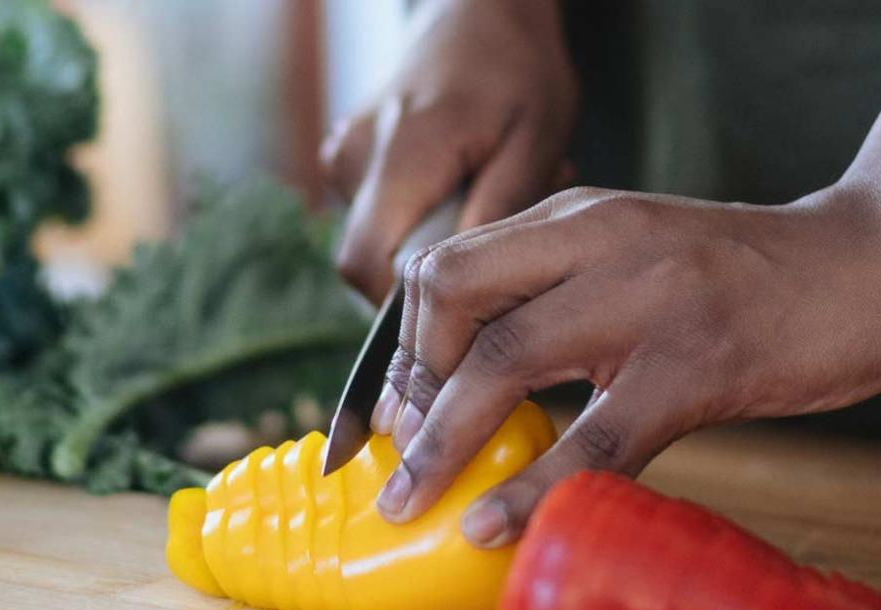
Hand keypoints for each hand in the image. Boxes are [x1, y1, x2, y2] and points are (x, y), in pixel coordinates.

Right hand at [320, 0, 576, 299]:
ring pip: (379, 238)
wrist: (482, 9)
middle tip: (496, 235)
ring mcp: (346, 154)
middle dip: (430, 272)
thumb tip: (471, 281)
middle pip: (367, 262)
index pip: (367, 267)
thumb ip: (499, 209)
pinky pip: (380, 213)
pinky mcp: (349, 156)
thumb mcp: (534, 139)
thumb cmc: (517, 67)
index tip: (466, 308)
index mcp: (403, 154)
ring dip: (434, 238)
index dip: (407, 307)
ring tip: (490, 192)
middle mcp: (357, 157)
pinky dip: (424, 213)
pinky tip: (467, 181)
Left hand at [371, 185, 880, 546]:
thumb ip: (570, 292)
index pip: (445, 265)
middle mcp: (598, 241)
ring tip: (412, 505)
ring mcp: (647, 299)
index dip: (403, 346)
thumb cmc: (753, 276)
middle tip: (402, 463)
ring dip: (442, 443)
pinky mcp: (698, 364)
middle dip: (407, 390)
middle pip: (450, 299)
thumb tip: (488, 382)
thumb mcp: (643, 255)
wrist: (873, 261)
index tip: (398, 412)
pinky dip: (534, 488)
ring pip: (503, 361)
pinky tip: (498, 526)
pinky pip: (595, 437)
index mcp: (578, 218)